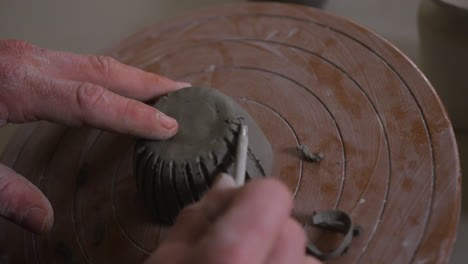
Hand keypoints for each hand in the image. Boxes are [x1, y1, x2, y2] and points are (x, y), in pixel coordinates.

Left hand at [0, 39, 189, 232]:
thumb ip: (2, 192)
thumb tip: (42, 220)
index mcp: (18, 85)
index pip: (95, 102)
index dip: (136, 116)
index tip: (169, 127)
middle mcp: (28, 62)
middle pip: (107, 70)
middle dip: (151, 84)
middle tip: (186, 95)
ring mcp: (26, 54)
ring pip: (96, 62)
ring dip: (134, 77)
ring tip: (165, 91)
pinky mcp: (21, 57)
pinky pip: (79, 63)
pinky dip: (110, 75)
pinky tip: (120, 88)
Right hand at [146, 174, 321, 263]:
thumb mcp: (167, 258)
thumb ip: (200, 215)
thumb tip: (227, 182)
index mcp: (234, 256)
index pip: (272, 194)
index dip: (250, 198)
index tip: (231, 211)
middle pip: (291, 227)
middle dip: (264, 231)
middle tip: (232, 248)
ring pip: (304, 256)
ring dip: (278, 256)